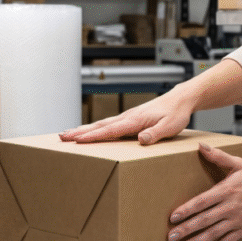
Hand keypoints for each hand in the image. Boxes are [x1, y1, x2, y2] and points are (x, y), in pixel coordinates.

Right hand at [59, 90, 193, 144]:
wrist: (180, 100)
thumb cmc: (176, 114)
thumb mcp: (170, 126)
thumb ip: (155, 134)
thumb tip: (141, 140)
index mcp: (134, 121)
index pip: (109, 130)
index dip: (92, 136)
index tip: (77, 140)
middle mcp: (126, 117)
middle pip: (98, 126)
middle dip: (79, 132)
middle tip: (62, 137)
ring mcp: (126, 117)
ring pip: (100, 124)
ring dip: (83, 129)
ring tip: (67, 134)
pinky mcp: (128, 119)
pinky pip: (107, 125)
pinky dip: (94, 128)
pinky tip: (88, 131)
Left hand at [168, 143, 241, 240]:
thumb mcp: (238, 163)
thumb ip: (218, 156)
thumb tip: (200, 145)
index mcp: (226, 191)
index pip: (202, 202)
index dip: (187, 210)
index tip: (172, 217)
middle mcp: (230, 208)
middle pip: (204, 220)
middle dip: (186, 230)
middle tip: (170, 238)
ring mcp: (237, 221)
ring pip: (213, 234)